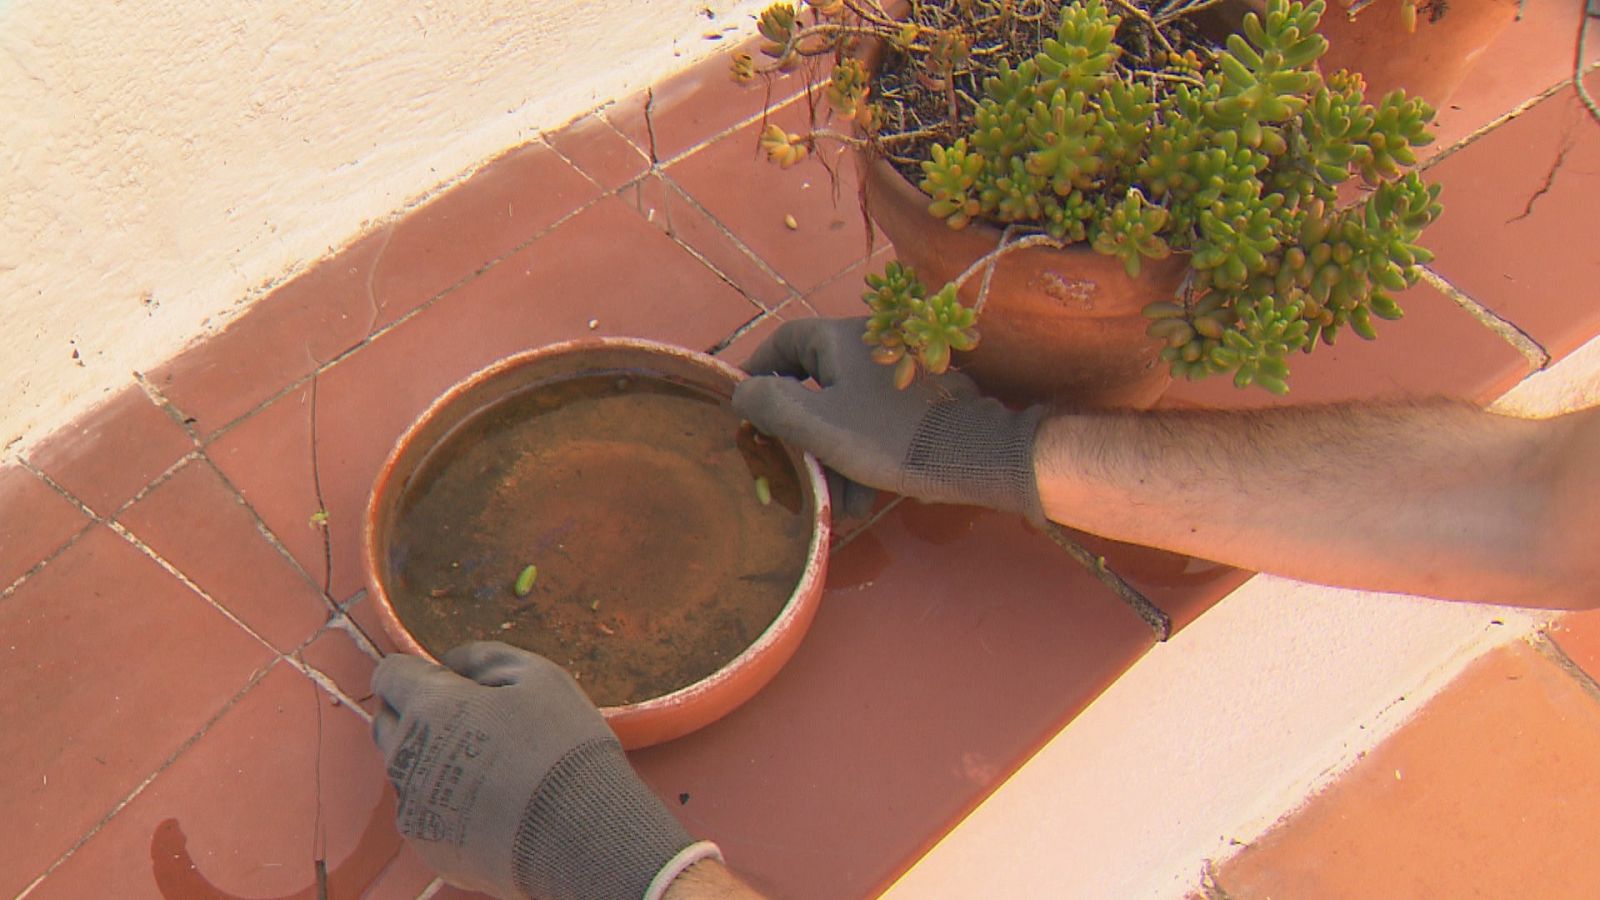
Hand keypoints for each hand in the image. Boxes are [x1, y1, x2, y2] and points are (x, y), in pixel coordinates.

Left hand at [371, 642, 719, 899]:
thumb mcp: (538, 676)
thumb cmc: (562, 744)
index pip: (389, 675)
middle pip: (389, 724)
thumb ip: (483, 657)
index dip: (419, 672)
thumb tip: (450, 661)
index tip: (451, 684)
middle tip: (473, 724)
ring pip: (407, 771)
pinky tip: (493, 807)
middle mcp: (407, 757)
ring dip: (435, 761)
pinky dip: (448, 804)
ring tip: (492, 771)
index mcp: (430, 707)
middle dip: (418, 715)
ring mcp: (414, 808)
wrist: (582, 833)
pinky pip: (426, 814)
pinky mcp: (429, 847)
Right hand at [733, 317, 1045, 521]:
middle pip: (815, 385)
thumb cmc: (888, 436)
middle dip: (802, 436)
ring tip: (833, 502)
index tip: (744, 406)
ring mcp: (896, 374)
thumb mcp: (818, 426)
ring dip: (832, 458)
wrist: (972, 454)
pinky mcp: (917, 403)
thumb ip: (770, 405)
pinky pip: (875, 425)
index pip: (784, 342)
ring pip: (846, 413)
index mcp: (840, 339)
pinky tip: (860, 499)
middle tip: (789, 469)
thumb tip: (741, 392)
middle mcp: (868, 347)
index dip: (758, 371)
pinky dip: (862, 457)